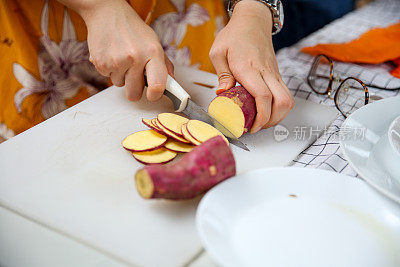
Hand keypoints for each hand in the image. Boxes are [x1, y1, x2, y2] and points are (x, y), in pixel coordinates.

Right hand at [80, 0, 173, 101]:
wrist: (108, 13)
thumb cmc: (133, 30)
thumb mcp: (154, 43)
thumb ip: (165, 65)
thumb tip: (171, 84)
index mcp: (153, 52)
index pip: (157, 85)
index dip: (155, 96)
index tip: (153, 95)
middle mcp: (135, 57)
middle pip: (134, 94)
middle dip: (134, 88)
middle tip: (134, 74)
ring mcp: (117, 61)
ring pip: (120, 85)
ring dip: (122, 76)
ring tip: (122, 58)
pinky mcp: (100, 63)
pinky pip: (108, 78)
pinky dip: (110, 70)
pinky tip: (113, 56)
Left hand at [209, 0, 293, 132]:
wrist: (252, 21)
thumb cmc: (235, 35)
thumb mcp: (218, 52)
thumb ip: (222, 74)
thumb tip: (222, 94)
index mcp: (249, 67)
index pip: (263, 95)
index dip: (261, 116)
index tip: (252, 127)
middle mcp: (266, 72)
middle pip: (283, 102)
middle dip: (272, 120)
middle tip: (257, 127)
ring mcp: (274, 73)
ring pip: (288, 100)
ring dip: (278, 116)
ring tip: (262, 121)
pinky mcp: (276, 75)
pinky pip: (285, 94)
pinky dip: (278, 107)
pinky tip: (266, 110)